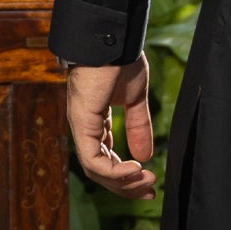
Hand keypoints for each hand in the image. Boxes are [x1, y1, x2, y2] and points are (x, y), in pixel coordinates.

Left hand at [66, 54, 157, 199]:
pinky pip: (93, 160)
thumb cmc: (122, 59)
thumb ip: (138, 127)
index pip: (105, 158)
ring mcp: (80, 125)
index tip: (150, 182)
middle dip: (125, 185)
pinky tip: (135, 169)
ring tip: (146, 181)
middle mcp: (84, 126)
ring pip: (95, 170)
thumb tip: (144, 157)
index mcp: (95, 120)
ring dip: (122, 181)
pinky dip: (114, 170)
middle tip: (150, 191)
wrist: (114, 38)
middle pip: (99, 170)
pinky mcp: (82, 122)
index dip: (126, 175)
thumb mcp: (136, 98)